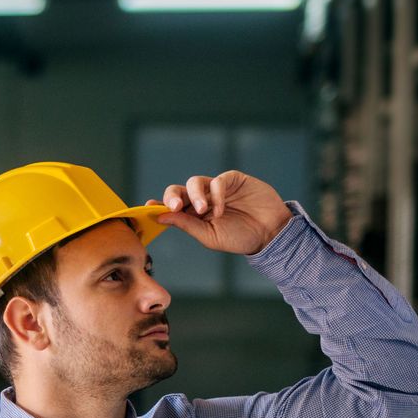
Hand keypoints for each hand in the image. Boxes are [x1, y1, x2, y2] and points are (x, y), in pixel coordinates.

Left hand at [156, 171, 291, 255]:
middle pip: (178, 190)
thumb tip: (161, 216)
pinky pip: (218, 181)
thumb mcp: (208, 236)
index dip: (159, 205)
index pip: (171, 206)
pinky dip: (216, 194)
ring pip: (195, 182)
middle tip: (175, 207)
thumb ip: (186, 224)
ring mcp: (216, 188)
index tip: (148, 207)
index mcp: (192, 214)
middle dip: (172, 197)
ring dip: (196, 196)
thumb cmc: (238, 237)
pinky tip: (220, 209)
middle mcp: (201, 199)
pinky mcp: (233, 180)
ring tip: (203, 211)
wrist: (269, 234)